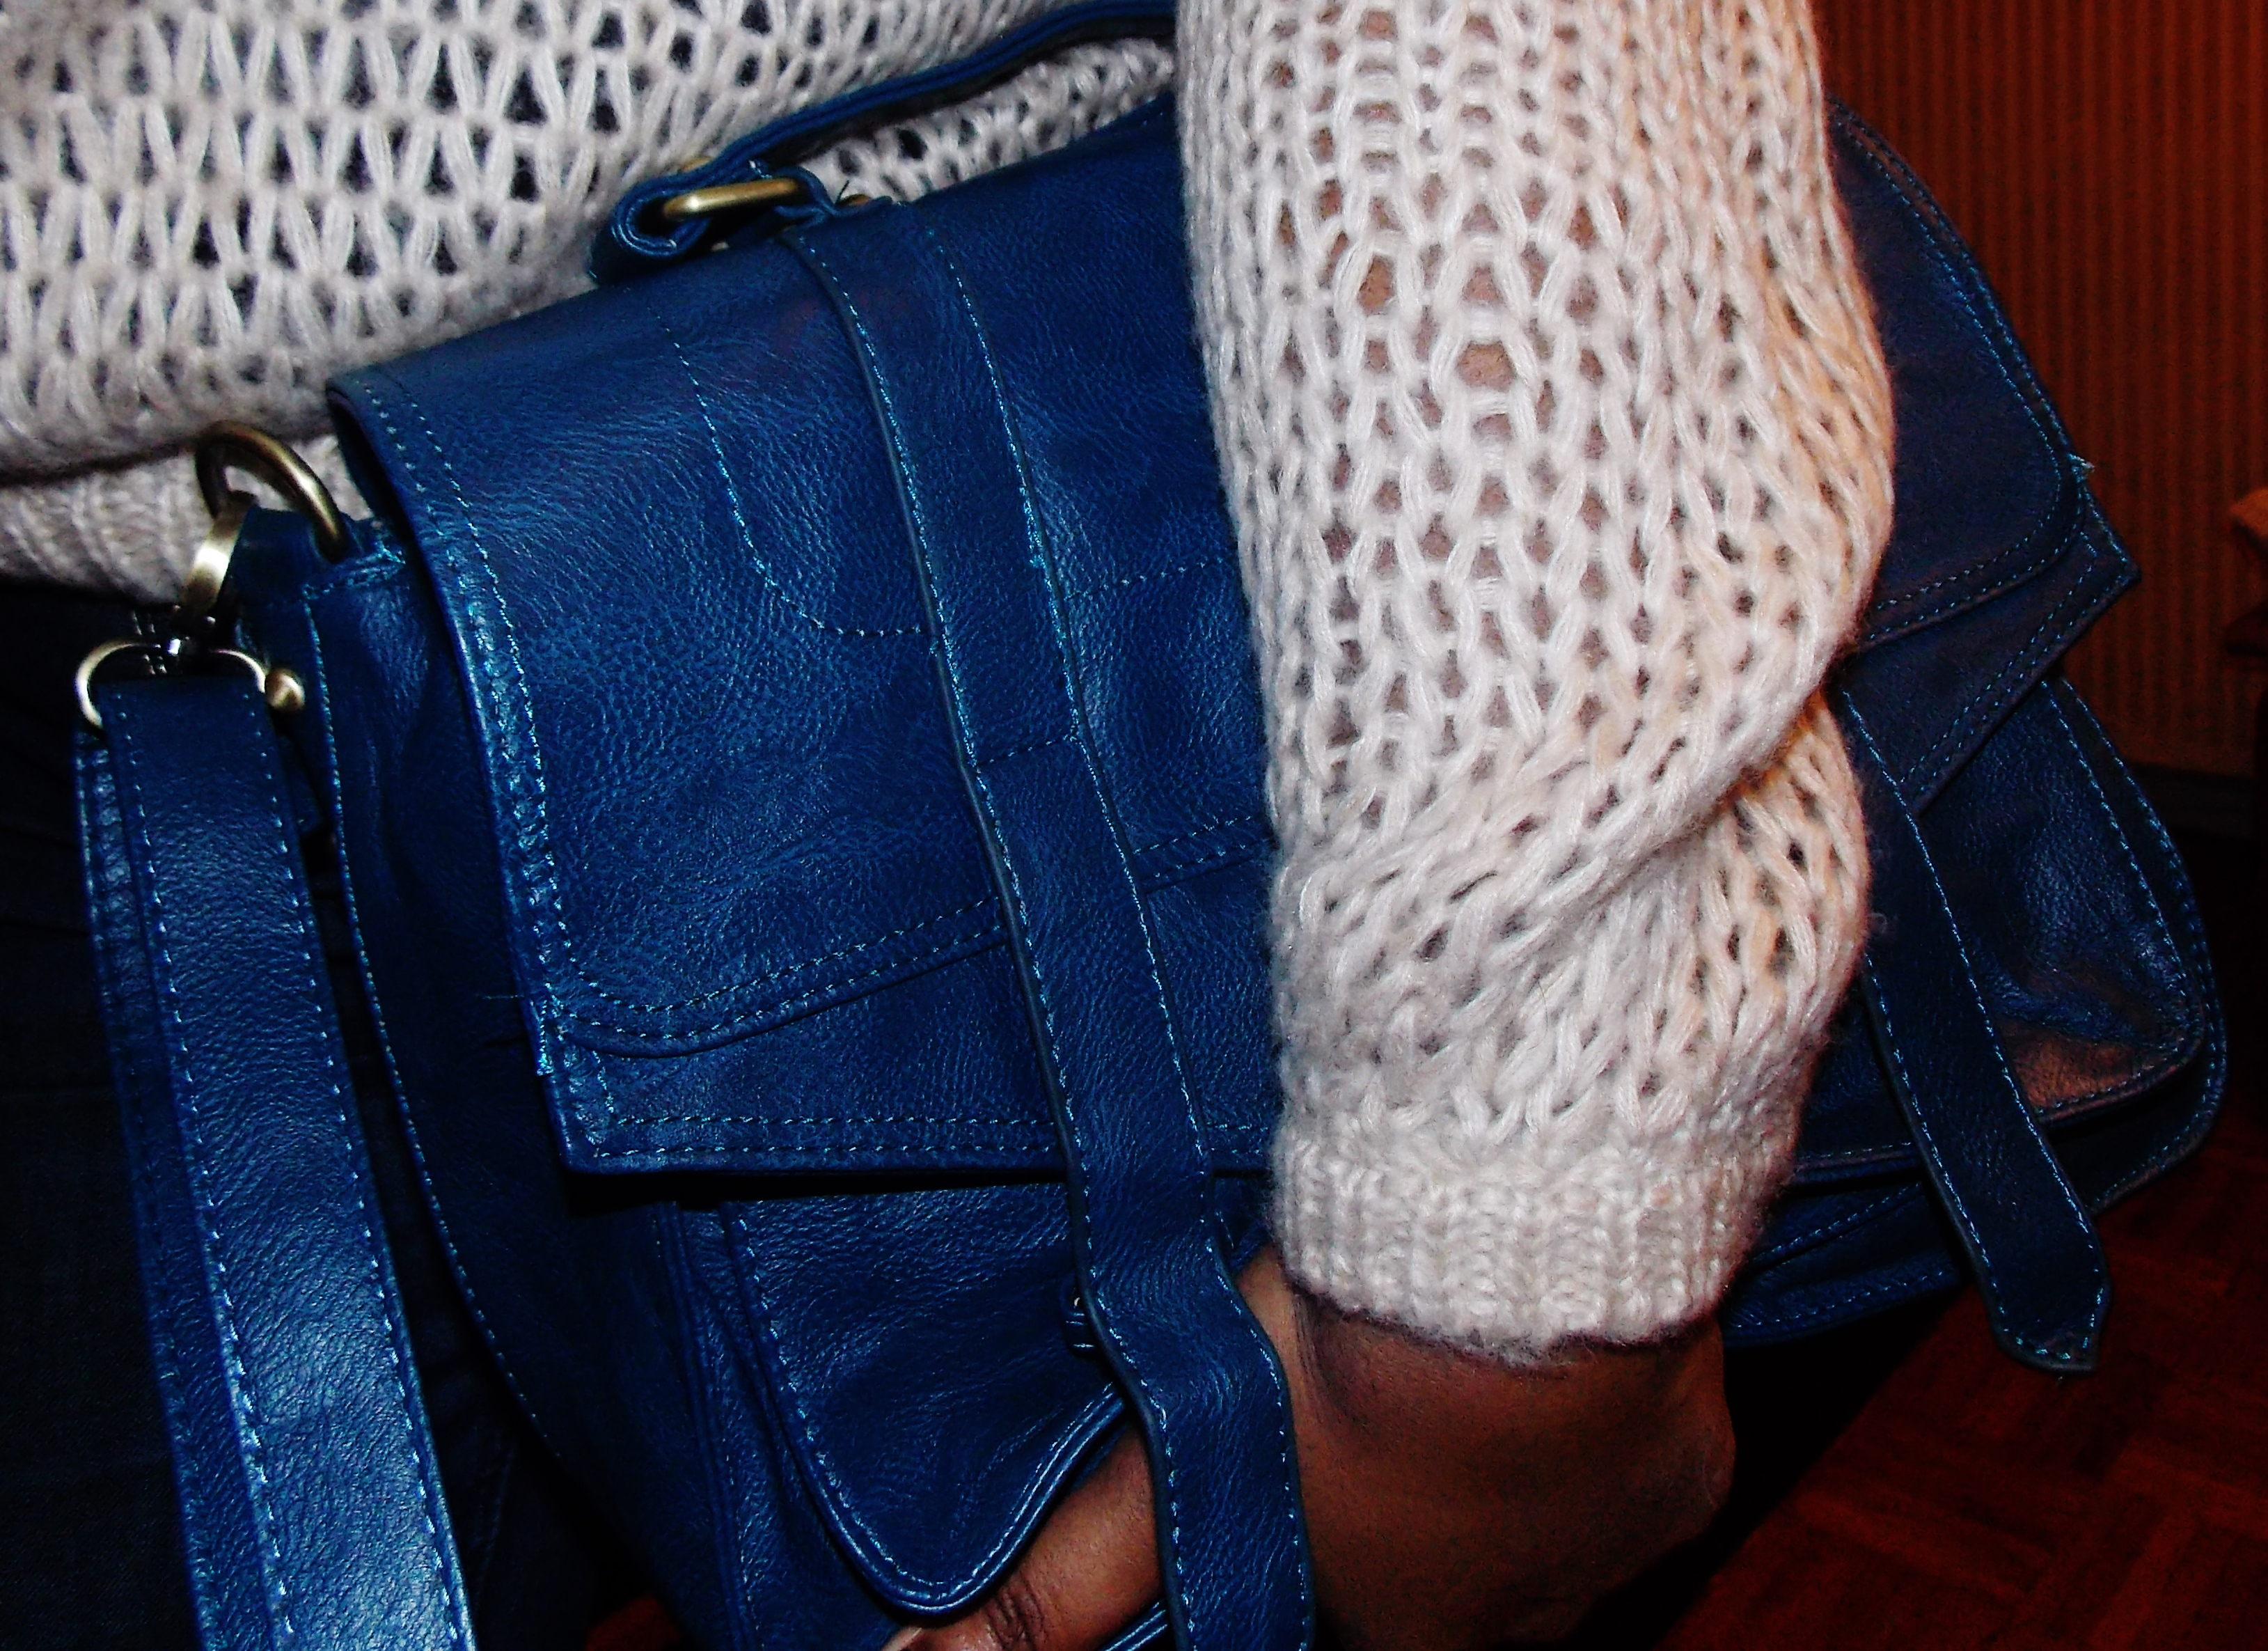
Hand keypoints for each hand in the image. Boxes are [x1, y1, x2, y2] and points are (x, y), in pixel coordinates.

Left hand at [887, 1248, 1733, 1650]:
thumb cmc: (1341, 1367)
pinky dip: (1593, 1420)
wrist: (1514, 1260)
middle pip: (1453, 1589)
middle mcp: (1526, 1622)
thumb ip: (1063, 1580)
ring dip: (1498, 1465)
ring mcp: (1620, 1550)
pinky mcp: (1691, 1471)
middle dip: (1411, 1516)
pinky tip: (1550, 1351)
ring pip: (1545, 1527)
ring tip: (1451, 1363)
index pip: (1359, 1635)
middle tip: (1377, 1408)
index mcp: (1407, 1635)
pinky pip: (1638, 1467)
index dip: (1320, 1570)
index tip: (1304, 1484)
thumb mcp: (1177, 1463)